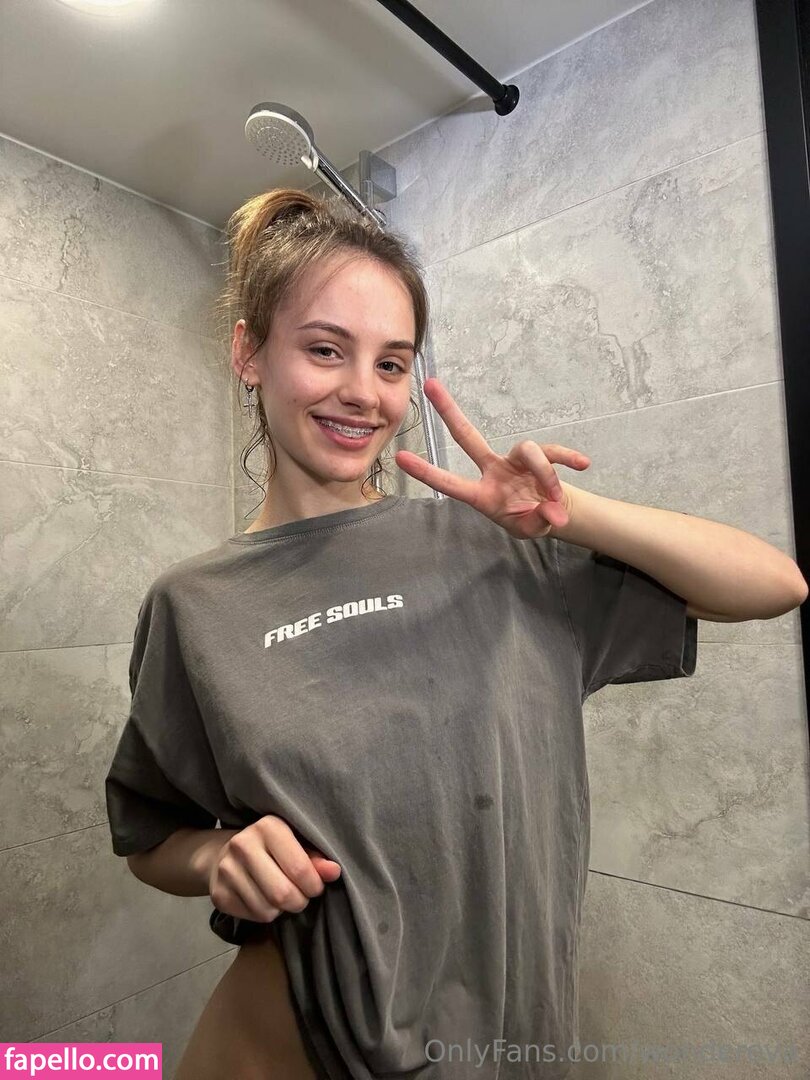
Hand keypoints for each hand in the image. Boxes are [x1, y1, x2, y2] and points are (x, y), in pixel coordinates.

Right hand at [208, 815, 341, 923]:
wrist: (224, 854)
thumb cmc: (272, 848)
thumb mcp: (296, 844)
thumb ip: (316, 858)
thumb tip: (334, 872)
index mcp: (267, 827)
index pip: (299, 868)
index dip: (314, 884)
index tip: (316, 885)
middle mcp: (243, 845)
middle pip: (283, 894)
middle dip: (300, 901)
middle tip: (302, 895)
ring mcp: (227, 871)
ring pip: (268, 910)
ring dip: (283, 910)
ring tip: (283, 895)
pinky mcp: (219, 895)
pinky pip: (254, 917)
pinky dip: (266, 914)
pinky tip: (264, 899)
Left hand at [394, 378, 590, 538]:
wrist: (553, 512)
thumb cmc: (530, 519)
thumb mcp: (531, 529)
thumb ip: (539, 522)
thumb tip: (553, 511)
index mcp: (482, 495)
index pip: (450, 484)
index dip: (427, 473)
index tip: (399, 459)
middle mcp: (494, 470)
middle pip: (467, 436)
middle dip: (449, 411)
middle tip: (429, 384)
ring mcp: (516, 461)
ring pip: (528, 451)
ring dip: (546, 476)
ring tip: (555, 500)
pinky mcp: (541, 456)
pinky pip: (554, 451)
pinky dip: (567, 458)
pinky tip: (582, 464)